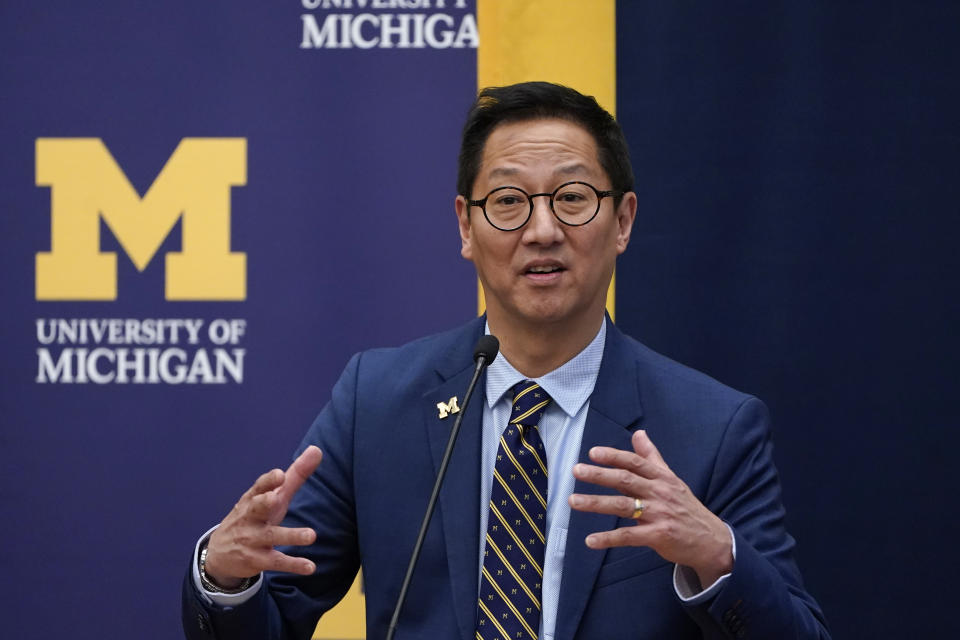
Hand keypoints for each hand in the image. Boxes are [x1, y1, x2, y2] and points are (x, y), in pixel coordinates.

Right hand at [204, 446, 322, 587]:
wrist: (220, 553)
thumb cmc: (255, 515)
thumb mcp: (272, 495)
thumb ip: (295, 475)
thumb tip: (317, 449)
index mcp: (254, 498)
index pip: (259, 486)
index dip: (268, 481)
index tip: (279, 474)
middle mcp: (251, 517)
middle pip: (257, 507)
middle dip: (265, 502)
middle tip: (276, 498)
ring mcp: (252, 539)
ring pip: (271, 537)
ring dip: (291, 536)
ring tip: (311, 535)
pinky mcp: (257, 560)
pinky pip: (276, 562)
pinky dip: (293, 564)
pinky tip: (310, 567)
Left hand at [569, 430, 732, 586]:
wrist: (712, 540)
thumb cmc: (686, 507)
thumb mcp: (671, 479)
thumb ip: (652, 457)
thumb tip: (638, 433)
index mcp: (662, 477)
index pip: (635, 463)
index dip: (614, 456)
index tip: (593, 452)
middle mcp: (660, 493)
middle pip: (626, 480)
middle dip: (599, 474)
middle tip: (576, 470)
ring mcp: (659, 514)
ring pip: (623, 506)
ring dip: (596, 503)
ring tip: (573, 501)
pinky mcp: (659, 536)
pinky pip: (629, 536)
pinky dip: (609, 538)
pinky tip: (590, 540)